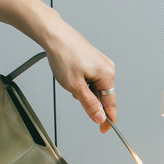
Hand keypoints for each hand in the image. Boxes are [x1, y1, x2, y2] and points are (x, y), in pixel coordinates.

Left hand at [38, 16, 116, 132]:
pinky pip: (91, 77)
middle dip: (89, 99)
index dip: (106, 119)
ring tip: (69, 78)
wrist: (53, 34)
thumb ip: (89, 104)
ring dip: (83, 89)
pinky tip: (71, 73)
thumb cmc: (63, 54)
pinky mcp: (93, 59)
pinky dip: (81, 80)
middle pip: (102, 95)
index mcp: (107, 75)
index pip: (111, 105)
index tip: (103, 129)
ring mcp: (101, 62)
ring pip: (95, 86)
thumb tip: (99, 118)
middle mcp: (108, 68)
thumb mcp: (74, 86)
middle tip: (73, 93)